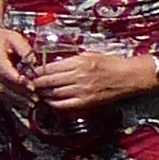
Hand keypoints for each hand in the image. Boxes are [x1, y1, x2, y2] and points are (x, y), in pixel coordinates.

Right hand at [0, 21, 35, 101]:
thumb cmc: (0, 38)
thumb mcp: (14, 37)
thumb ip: (25, 49)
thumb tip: (35, 62)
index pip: (6, 72)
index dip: (19, 81)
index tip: (31, 87)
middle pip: (4, 86)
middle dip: (21, 94)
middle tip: (35, 99)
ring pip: (1, 92)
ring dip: (16, 100)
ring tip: (30, 104)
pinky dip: (10, 100)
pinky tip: (20, 104)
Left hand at [32, 47, 156, 114]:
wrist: (130, 76)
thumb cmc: (112, 64)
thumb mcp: (91, 54)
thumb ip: (73, 58)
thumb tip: (56, 61)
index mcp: (78, 62)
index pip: (49, 67)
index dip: (36, 71)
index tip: (30, 72)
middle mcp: (78, 76)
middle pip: (48, 81)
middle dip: (35, 83)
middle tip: (28, 83)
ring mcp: (82, 90)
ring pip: (54, 94)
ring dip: (42, 94)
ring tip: (36, 92)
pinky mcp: (86, 102)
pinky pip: (64, 105)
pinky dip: (53, 103)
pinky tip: (49, 101)